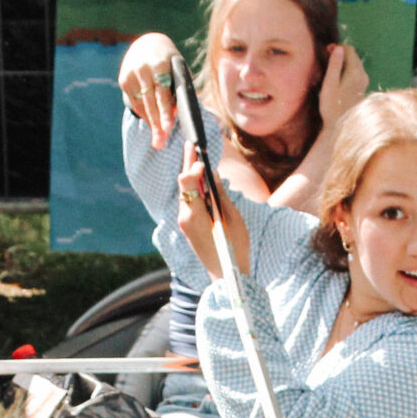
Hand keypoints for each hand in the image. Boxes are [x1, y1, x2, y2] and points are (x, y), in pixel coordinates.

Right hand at [119, 34, 186, 148]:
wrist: (147, 44)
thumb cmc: (169, 62)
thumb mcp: (177, 69)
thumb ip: (178, 89)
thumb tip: (174, 113)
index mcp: (160, 63)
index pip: (163, 91)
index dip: (166, 110)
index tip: (169, 127)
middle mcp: (143, 68)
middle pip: (151, 101)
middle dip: (157, 123)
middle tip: (161, 143)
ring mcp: (131, 74)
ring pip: (141, 105)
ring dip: (151, 124)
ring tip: (158, 141)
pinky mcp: (124, 80)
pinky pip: (135, 103)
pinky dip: (144, 115)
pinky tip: (152, 125)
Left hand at [176, 147, 249, 276]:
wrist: (226, 274)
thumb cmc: (232, 247)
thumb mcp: (230, 217)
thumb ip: (218, 194)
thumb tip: (212, 174)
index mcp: (193, 214)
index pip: (186, 181)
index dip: (192, 165)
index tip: (199, 152)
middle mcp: (184, 217)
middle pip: (184, 184)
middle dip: (188, 163)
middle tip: (191, 144)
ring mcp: (185, 223)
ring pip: (186, 192)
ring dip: (191, 175)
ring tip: (194, 155)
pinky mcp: (189, 227)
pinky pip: (189, 202)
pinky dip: (194, 188)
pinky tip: (199, 179)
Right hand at [315, 44, 367, 129]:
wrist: (342, 127)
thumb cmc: (332, 106)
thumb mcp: (329, 84)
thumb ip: (334, 65)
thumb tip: (338, 48)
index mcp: (355, 71)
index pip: (349, 49)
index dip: (336, 48)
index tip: (325, 52)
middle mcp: (363, 75)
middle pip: (353, 56)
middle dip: (340, 54)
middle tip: (326, 59)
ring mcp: (364, 82)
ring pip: (354, 64)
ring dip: (343, 63)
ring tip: (330, 70)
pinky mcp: (362, 89)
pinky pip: (355, 73)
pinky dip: (346, 71)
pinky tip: (337, 80)